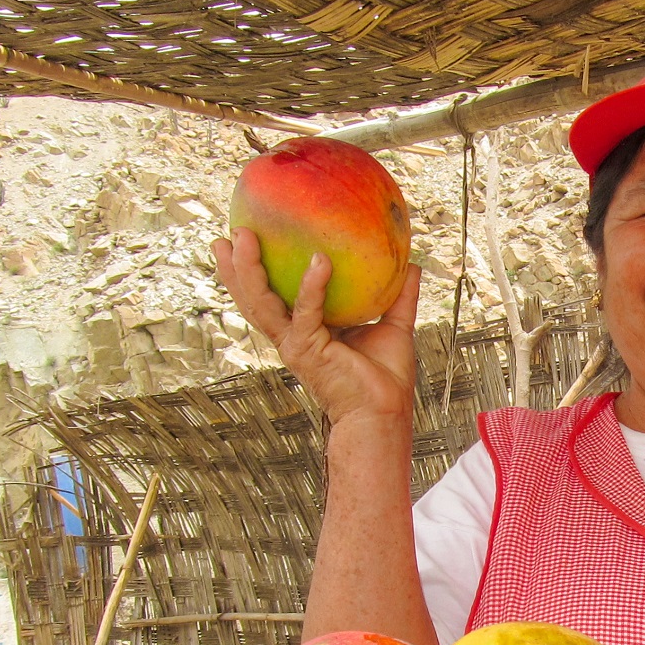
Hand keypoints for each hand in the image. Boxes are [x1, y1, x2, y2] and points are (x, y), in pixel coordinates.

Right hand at [213, 227, 418, 425]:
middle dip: (237, 267)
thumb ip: (400, 295)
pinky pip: (307, 312)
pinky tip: (321, 260)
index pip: (273, 296)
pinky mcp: (309, 351)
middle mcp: (293, 337)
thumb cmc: (386, 379)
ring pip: (260, 303)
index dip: (255, 272)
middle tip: (231, 231)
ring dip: (248, 270)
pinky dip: (312, 286)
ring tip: (242, 237)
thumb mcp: (395, 327)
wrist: (384, 413)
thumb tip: (413, 263)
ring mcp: (296, 345)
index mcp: (305, 331)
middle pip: (254, 298)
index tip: (246, 240)